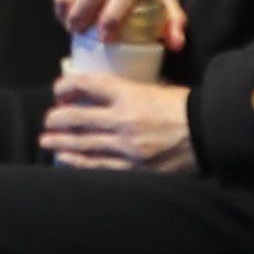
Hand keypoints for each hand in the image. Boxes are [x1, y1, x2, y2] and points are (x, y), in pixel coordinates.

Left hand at [38, 69, 195, 171]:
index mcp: (130, 95)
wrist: (207, 134)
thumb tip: (103, 93)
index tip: (58, 90)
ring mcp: (127, 147)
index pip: (88, 85)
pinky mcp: (133, 168)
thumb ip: (128, 90)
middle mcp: (123, 120)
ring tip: (46, 141)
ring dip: (60, 142)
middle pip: (77, 117)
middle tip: (48, 120)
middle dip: (57, 119)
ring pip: (83, 144)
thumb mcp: (155, 87)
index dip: (67, 86)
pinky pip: (98, 166)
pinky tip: (66, 161)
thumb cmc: (183, 107)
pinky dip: (78, 162)